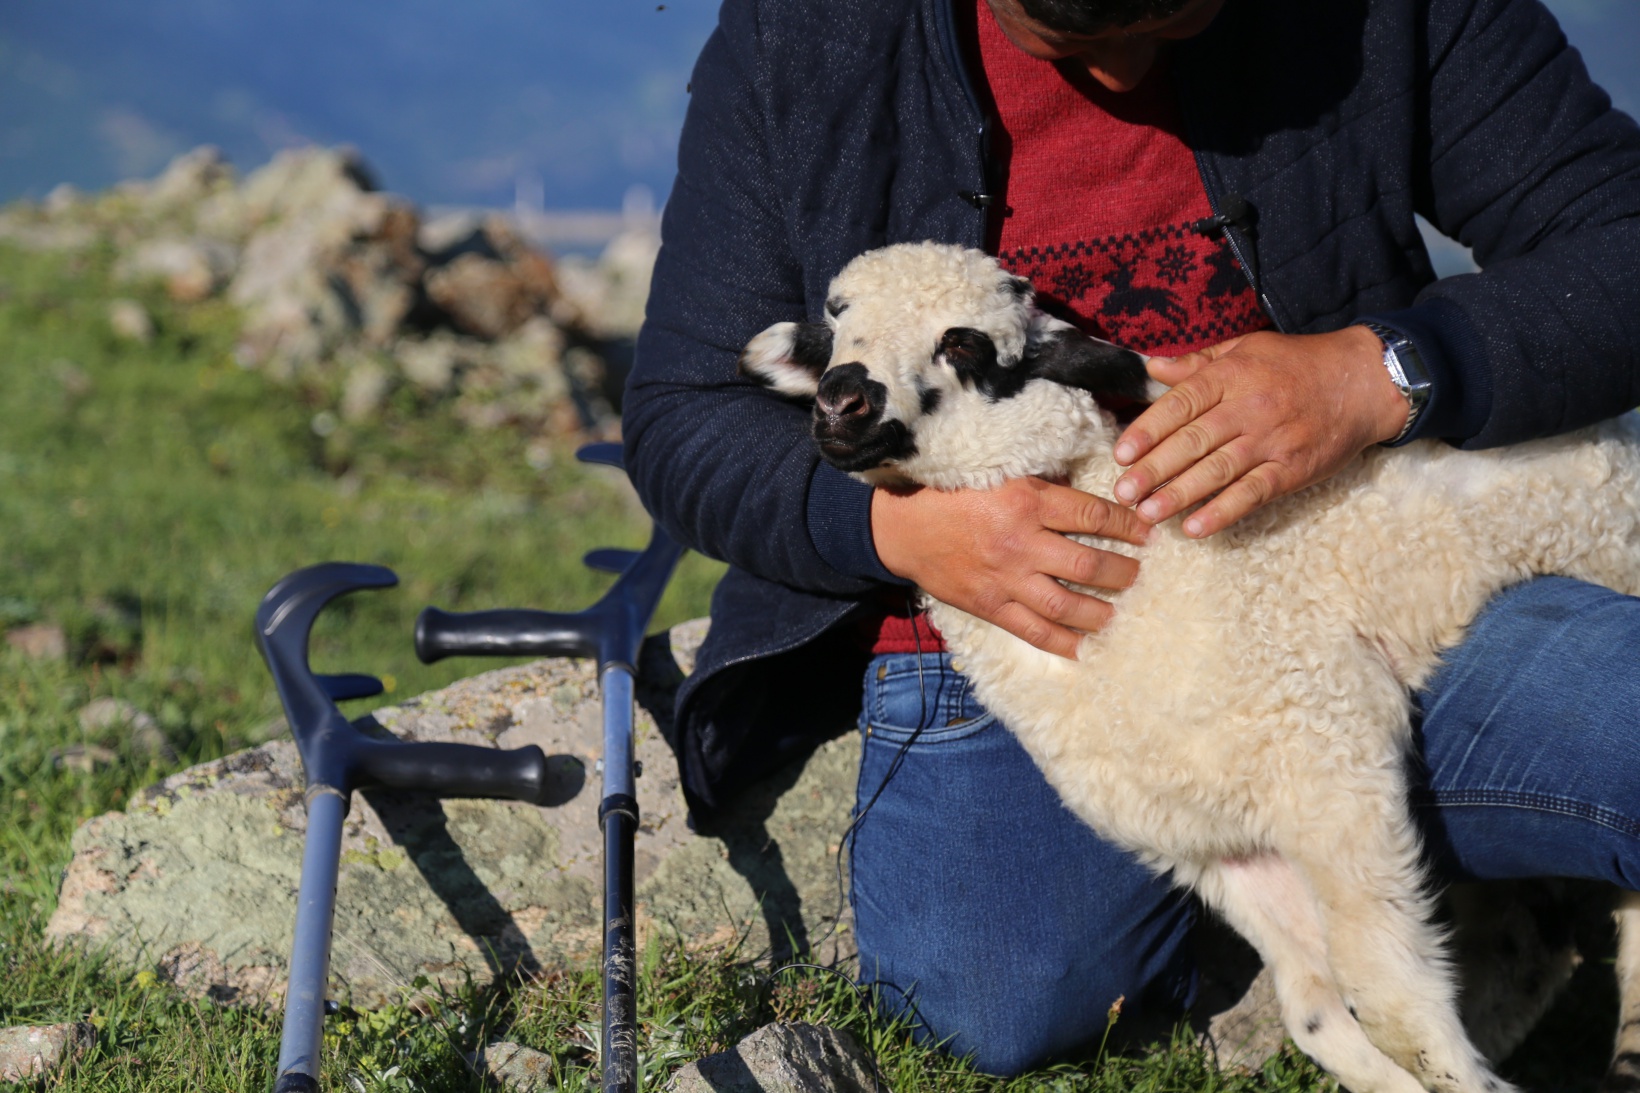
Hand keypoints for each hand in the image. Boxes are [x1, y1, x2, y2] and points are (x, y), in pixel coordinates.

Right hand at [871, 477, 1149, 658]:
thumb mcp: (1002, 473)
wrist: (903, 526)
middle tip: (1139, 576)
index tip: (1147, 532)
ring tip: (1119, 613)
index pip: (1092, 514)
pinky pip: (1033, 630)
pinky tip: (1084, 647)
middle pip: (1088, 563)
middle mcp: (1021, 542)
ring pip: (1066, 603)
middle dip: (1122, 572)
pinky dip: (1061, 642)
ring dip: (1101, 611)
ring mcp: (1006, 578)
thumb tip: (1088, 492)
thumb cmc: (953, 492)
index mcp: (1027, 501)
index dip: (1127, 525)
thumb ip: (1044, 485)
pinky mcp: (990, 605)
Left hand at [1111, 327, 1408, 537]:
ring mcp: (1272, 440)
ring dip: (1179, 495)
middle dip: (1153, 469)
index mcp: (1232, 375)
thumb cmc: (1297, 363)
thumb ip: (1197, 363)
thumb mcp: (1246, 348)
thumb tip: (1150, 367)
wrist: (1365, 381)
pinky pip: (1252, 493)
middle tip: (1122, 493)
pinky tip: (1195, 528)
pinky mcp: (1292, 469)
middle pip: (1193, 441)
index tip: (1120, 454)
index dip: (1148, 430)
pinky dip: (1223, 512)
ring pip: (1217, 470)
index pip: (1181, 404)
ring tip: (1147, 514)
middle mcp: (1249, 407)